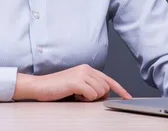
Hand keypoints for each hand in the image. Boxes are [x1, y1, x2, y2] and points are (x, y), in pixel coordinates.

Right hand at [13, 64, 131, 101]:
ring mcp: (82, 74)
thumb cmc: (56, 88)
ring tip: (76, 94)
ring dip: (90, 98)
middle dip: (97, 96)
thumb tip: (103, 95)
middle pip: (106, 88)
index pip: (108, 79)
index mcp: (87, 69)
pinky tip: (74, 95)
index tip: (127, 97)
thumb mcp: (77, 85)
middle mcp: (87, 69)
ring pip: (100, 92)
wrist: (39, 86)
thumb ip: (90, 86)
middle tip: (82, 96)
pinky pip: (92, 95)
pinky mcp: (77, 81)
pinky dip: (85, 99)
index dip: (120, 89)